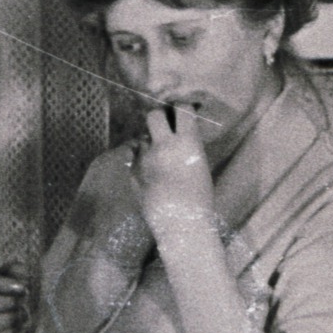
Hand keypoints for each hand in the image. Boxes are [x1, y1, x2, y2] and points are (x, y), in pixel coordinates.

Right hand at [0, 264, 30, 332]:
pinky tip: (17, 326)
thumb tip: (17, 269)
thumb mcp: (15, 278)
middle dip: (5, 302)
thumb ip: (17, 271)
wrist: (14, 322)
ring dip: (8, 318)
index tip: (22, 287)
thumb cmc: (10, 294)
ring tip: (21, 314)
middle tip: (22, 302)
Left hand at [132, 105, 217, 247]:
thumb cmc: (200, 199)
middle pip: (152, 115)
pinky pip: (134, 156)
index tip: (182, 111)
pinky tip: (150, 173)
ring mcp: (145, 158)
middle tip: (164, 127)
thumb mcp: (200, 166)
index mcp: (188, 143)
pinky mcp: (132, 171)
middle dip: (158, 118)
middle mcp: (164, 146)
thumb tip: (177, 133)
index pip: (181, 109)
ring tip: (159, 160)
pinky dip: (140, 160)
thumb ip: (187, 147)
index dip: (181, 107)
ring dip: (149, 143)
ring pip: (142, 138)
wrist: (182, 225)